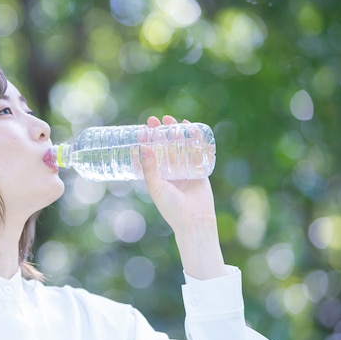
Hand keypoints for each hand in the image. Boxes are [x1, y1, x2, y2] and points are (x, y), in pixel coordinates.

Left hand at [141, 115, 227, 278]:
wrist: (194, 220)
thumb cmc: (171, 207)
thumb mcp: (156, 187)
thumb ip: (149, 168)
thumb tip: (142, 146)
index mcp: (156, 176)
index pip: (149, 153)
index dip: (146, 141)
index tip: (142, 129)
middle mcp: (169, 171)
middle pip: (164, 146)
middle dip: (160, 132)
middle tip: (154, 119)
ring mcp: (184, 169)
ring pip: (179, 146)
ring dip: (175, 132)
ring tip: (170, 118)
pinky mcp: (198, 169)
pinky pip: (196, 151)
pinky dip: (193, 138)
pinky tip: (190, 127)